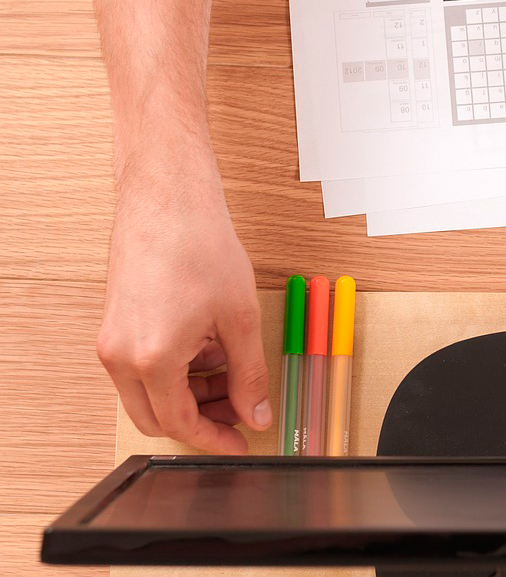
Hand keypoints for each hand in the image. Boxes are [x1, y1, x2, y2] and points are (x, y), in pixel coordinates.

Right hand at [98, 158, 270, 453]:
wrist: (167, 199)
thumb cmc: (201, 246)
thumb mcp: (241, 318)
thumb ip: (249, 375)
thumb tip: (256, 414)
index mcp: (151, 359)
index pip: (180, 424)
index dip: (214, 438)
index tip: (241, 442)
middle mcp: (120, 356)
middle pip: (158, 416)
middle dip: (202, 419)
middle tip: (241, 410)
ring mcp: (112, 340)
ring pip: (148, 393)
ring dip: (189, 393)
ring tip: (231, 369)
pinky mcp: (113, 325)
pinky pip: (141, 367)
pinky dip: (175, 369)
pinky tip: (209, 347)